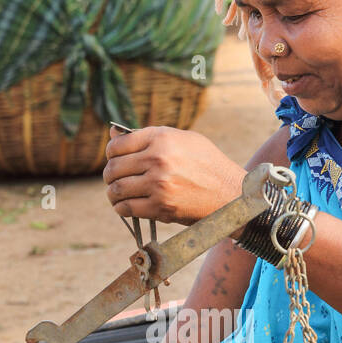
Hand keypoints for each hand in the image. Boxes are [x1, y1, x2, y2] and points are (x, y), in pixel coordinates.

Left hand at [103, 126, 244, 225]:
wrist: (231, 194)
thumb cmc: (207, 164)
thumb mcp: (183, 140)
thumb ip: (148, 136)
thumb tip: (112, 134)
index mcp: (161, 138)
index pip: (118, 145)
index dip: (111, 153)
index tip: (114, 160)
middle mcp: (158, 159)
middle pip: (114, 168)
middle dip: (110, 175)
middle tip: (114, 180)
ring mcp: (158, 184)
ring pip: (117, 189)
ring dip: (112, 193)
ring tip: (117, 194)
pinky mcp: (161, 207)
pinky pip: (127, 208)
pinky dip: (121, 208)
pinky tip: (125, 206)